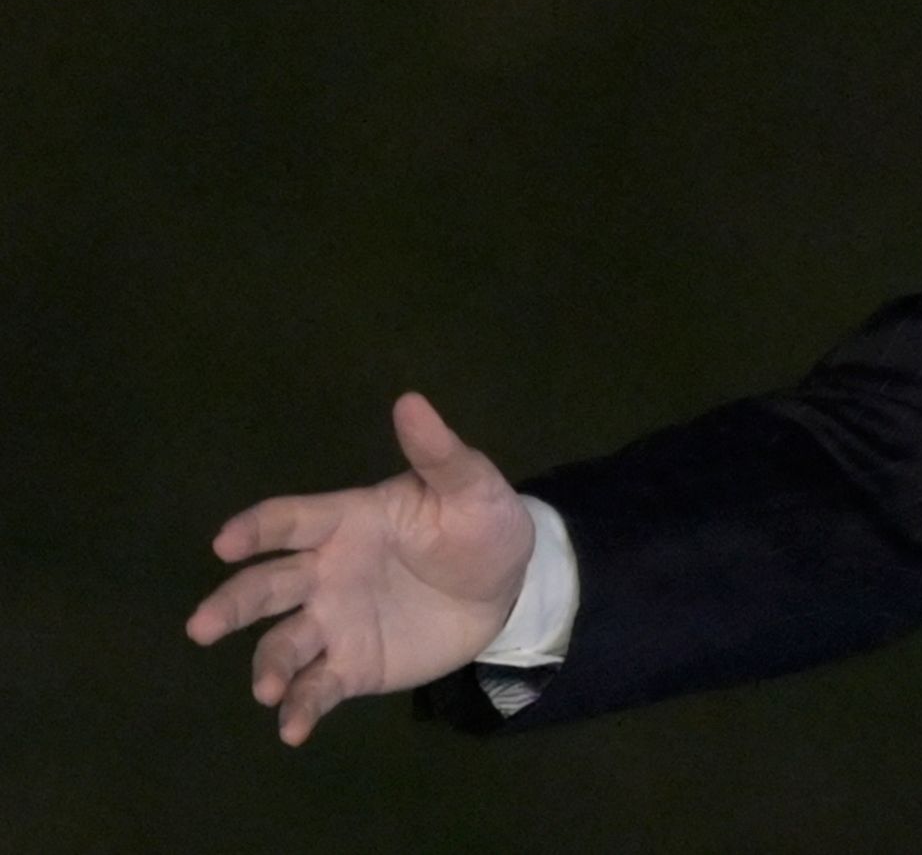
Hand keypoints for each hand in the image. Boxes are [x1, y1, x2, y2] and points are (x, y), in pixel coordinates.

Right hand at [185, 393, 535, 744]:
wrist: (510, 588)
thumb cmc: (481, 526)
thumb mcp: (471, 487)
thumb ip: (439, 453)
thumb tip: (411, 401)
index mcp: (347, 520)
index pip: (291, 521)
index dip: (256, 528)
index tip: (225, 543)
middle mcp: (325, 571)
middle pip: (265, 587)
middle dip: (232, 605)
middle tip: (202, 626)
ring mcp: (333, 621)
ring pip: (282, 643)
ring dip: (267, 666)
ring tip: (266, 690)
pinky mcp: (350, 665)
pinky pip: (315, 687)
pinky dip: (300, 708)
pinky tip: (293, 729)